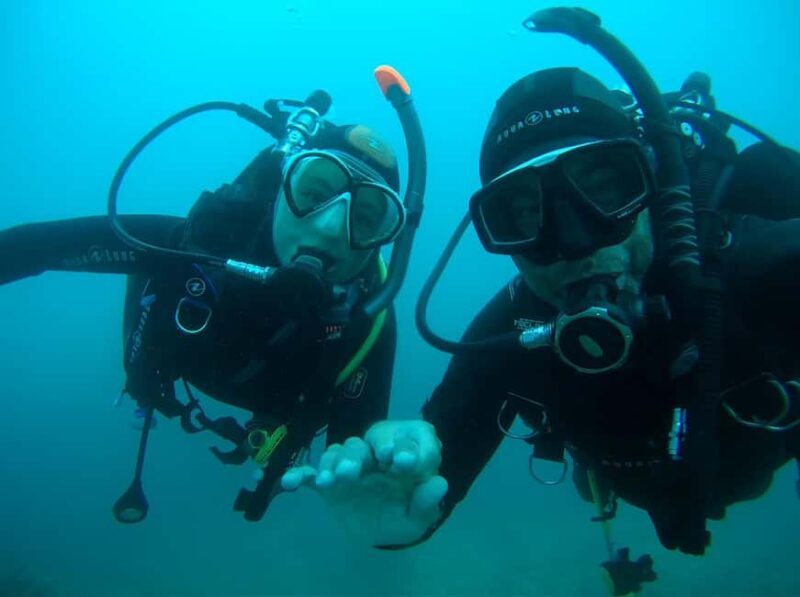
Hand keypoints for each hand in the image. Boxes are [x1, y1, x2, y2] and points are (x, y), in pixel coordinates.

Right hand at [281, 420, 447, 545]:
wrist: (381, 531)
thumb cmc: (404, 516)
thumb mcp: (418, 517)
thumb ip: (427, 502)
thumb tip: (441, 483)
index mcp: (399, 457)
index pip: (402, 441)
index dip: (402, 448)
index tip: (399, 463)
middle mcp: (373, 455)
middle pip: (363, 445)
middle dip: (357, 456)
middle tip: (354, 472)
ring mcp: (349, 468)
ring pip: (338, 453)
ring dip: (333, 464)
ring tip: (331, 481)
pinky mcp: (328, 484)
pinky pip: (311, 474)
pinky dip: (299, 474)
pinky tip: (289, 482)